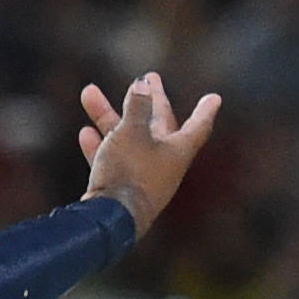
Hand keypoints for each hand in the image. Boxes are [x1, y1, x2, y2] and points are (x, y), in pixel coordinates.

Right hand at [75, 73, 223, 231]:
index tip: (214, 98)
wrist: (110, 220)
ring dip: (109, 117)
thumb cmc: (129, 171)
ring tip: (90, 94)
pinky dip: (101, 145)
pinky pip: (113, 160)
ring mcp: (142, 178)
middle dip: (151, 101)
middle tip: (148, 78)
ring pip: (128, 139)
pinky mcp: (121, 190)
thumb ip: (137, 106)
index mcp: (177, 151)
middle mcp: (163, 164)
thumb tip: (142, 83)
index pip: (197, 126)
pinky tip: (85, 133)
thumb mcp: (132, 131)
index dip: (204, 111)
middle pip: (159, 126)